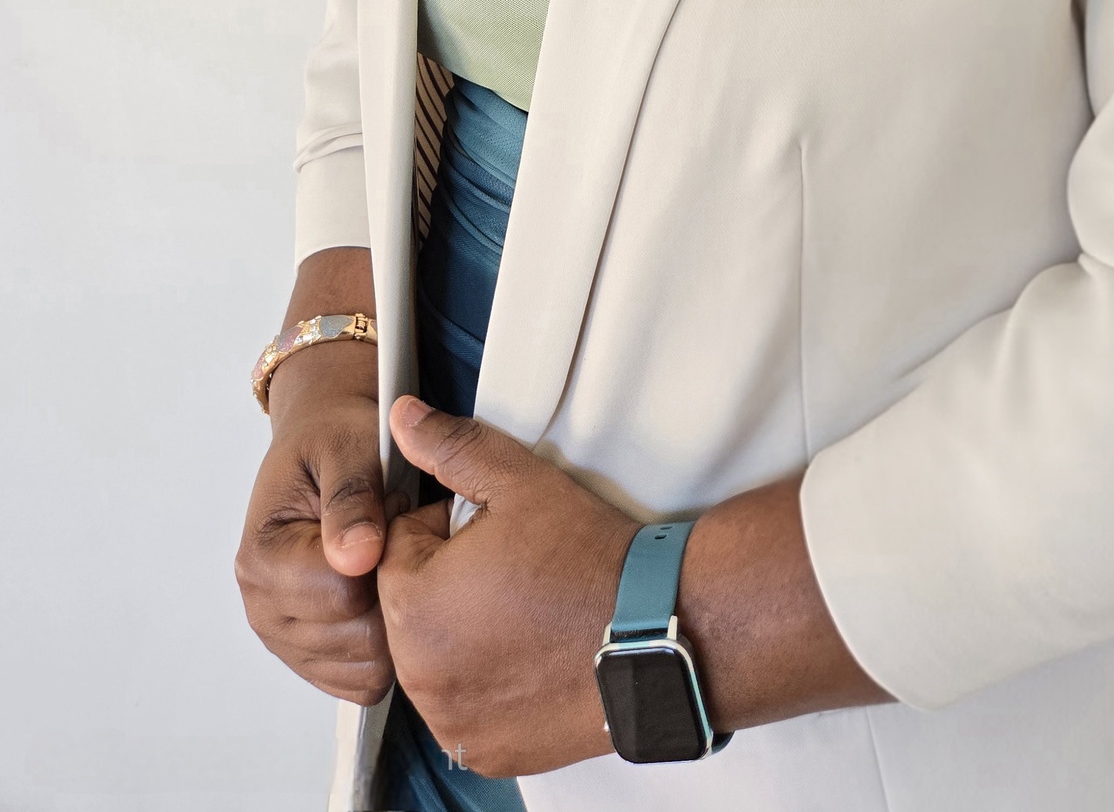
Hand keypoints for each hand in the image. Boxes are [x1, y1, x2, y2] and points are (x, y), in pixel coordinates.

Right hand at [236, 252, 396, 703]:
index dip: (386, 558)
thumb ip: (352, 498)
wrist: (327, 444)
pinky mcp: (313, 656)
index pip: (342, 593)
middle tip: (397, 538)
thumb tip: (357, 555)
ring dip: (392, 618)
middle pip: (356, 638)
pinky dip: (386, 646)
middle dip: (392, 589)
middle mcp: (264, 604)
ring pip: (363, 668)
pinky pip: (363, 680)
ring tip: (389, 561)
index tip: (395, 517)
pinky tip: (386, 593)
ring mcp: (287, 636)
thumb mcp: (350, 446)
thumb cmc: (336, 442)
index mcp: (262, 556)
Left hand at [378, 398, 635, 775]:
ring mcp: (451, 720)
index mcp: (414, 604)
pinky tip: (530, 656)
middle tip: (513, 569)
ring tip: (525, 610)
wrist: (659, 630)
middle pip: (409, 608)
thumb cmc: (591, 561)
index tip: (492, 532)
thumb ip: (452, 447)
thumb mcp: (520, 482)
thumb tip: (402, 418)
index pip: (398, 549)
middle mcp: (420, 673)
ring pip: (433, 659)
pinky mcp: (482, 752)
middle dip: (446, 583)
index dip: (443, 530)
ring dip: (461, 634)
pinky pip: (461, 708)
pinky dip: (485, 684)